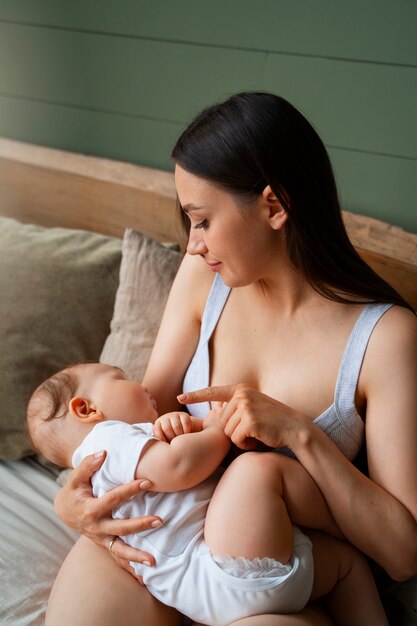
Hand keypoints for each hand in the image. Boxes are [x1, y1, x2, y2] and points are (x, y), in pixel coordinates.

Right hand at [55, 451, 162, 575]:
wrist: (64, 510)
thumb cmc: (74, 490)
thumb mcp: (76, 477)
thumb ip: (88, 465)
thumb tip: (103, 453)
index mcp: (90, 509)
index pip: (114, 498)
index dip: (130, 490)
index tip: (148, 482)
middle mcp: (96, 527)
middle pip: (120, 528)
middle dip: (140, 525)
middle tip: (159, 520)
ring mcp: (101, 539)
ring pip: (120, 550)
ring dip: (137, 556)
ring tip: (154, 562)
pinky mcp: (105, 545)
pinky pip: (118, 559)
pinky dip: (130, 569)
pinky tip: (144, 578)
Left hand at [153, 411, 192, 441]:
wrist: (184, 431)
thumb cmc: (172, 438)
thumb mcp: (164, 439)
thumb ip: (159, 442)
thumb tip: (157, 450)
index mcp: (158, 424)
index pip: (156, 430)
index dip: (161, 438)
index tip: (165, 443)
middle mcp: (165, 418)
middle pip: (166, 428)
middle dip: (171, 437)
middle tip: (174, 442)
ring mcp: (174, 415)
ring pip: (176, 426)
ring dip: (179, 435)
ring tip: (180, 439)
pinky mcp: (184, 415)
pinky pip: (185, 423)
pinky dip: (186, 430)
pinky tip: (186, 433)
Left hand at [178, 384, 308, 449]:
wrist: (294, 428)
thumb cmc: (272, 422)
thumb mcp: (253, 407)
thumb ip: (236, 406)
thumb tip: (216, 413)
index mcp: (241, 389)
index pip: (213, 391)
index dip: (195, 395)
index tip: (180, 397)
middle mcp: (242, 395)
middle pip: (221, 421)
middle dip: (234, 431)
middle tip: (252, 430)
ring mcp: (245, 407)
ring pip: (227, 432)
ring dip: (240, 439)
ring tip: (257, 433)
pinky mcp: (250, 421)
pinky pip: (236, 439)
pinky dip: (245, 444)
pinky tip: (258, 439)